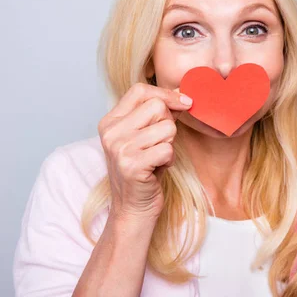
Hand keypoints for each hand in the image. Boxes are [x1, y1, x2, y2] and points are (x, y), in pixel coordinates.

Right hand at [98, 83, 192, 221]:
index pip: (140, 90)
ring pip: (167, 128)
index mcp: (110, 121)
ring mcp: (119, 149)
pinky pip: (168, 149)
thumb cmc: (144, 171)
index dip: (166, 93)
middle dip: (169, 124)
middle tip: (160, 144)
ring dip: (170, 144)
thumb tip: (181, 93)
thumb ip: (156, 115)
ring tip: (157, 158)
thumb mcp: (143, 137)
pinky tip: (158, 169)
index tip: (184, 102)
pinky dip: (170, 159)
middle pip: (158, 107)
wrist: (132, 209)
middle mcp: (111, 132)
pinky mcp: (131, 165)